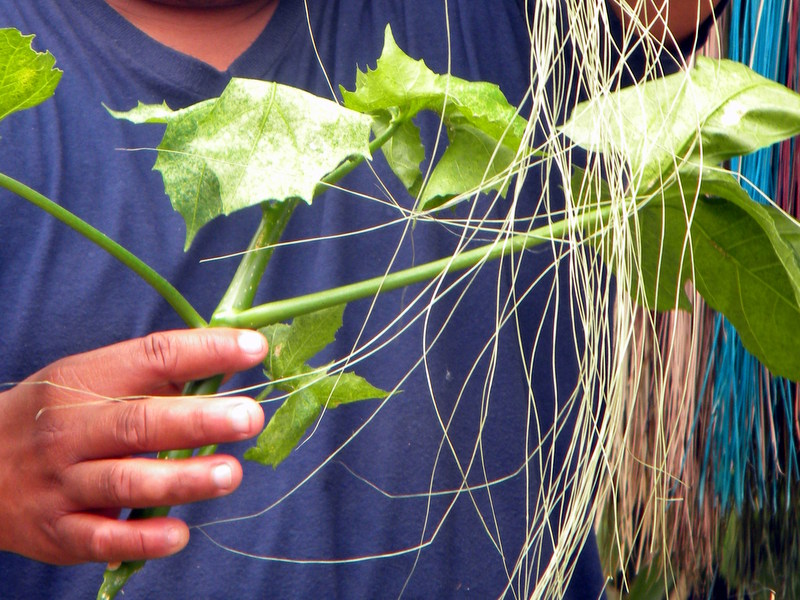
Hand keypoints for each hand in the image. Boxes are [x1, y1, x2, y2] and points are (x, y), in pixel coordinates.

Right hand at [0, 328, 266, 564]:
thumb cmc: (59, 415)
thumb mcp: (93, 379)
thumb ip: (159, 375)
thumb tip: (235, 364)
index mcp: (88, 380)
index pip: (154, 356)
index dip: (206, 350)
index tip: (253, 349)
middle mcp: (73, 429)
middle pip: (140, 422)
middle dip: (198, 420)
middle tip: (249, 417)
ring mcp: (63, 482)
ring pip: (124, 480)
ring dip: (181, 479)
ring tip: (230, 474)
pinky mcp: (58, 531)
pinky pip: (102, 537)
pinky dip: (141, 538)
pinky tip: (178, 535)